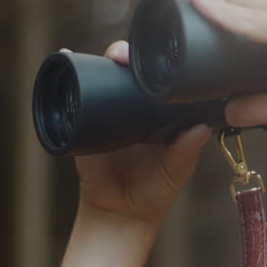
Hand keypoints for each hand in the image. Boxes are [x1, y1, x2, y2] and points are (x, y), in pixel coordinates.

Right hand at [69, 41, 211, 226]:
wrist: (120, 212)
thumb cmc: (155, 190)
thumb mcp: (175, 171)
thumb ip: (186, 152)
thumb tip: (200, 128)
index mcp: (158, 112)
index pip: (155, 77)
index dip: (152, 64)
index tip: (153, 58)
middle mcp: (132, 107)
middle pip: (124, 70)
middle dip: (121, 54)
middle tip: (121, 56)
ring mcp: (106, 112)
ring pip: (100, 77)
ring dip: (96, 61)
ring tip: (99, 57)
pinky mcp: (83, 123)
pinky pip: (74, 98)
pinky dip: (68, 77)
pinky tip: (66, 55)